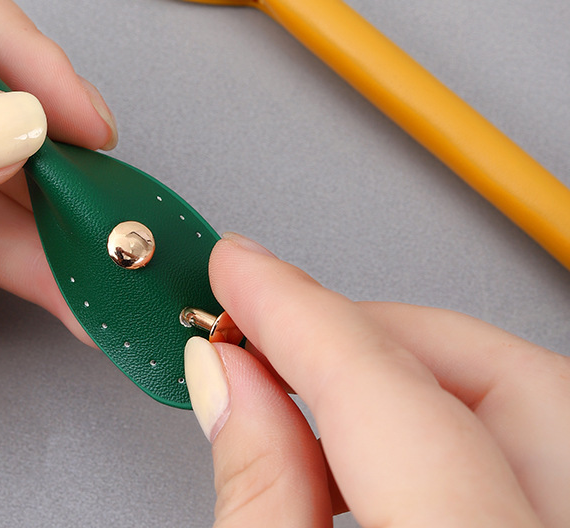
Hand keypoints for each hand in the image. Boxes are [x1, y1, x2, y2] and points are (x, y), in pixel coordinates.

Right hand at [185, 234, 569, 526]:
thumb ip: (259, 496)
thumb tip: (229, 385)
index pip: (386, 384)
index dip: (295, 310)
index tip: (239, 270)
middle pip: (499, 374)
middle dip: (368, 335)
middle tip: (275, 331)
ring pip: (533, 406)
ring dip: (408, 384)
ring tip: (310, 403)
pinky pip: (542, 464)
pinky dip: (447, 439)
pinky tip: (372, 464)